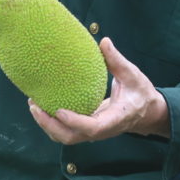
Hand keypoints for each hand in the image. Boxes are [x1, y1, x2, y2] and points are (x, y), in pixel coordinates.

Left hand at [28, 37, 169, 143]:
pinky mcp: (87, 130)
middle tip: (35, 106)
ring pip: (66, 138)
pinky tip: (42, 106)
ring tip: (33, 105)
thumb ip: (117, 60)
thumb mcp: (133, 75)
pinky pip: (66, 132)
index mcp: (115, 119)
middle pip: (72, 137)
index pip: (93, 127)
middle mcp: (102, 130)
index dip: (75, 121)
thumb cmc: (141, 94)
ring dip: (47, 125)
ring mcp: (93, 132)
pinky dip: (52, 123)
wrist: (147, 114)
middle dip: (50, 125)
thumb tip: (104, 41)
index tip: (59, 110)